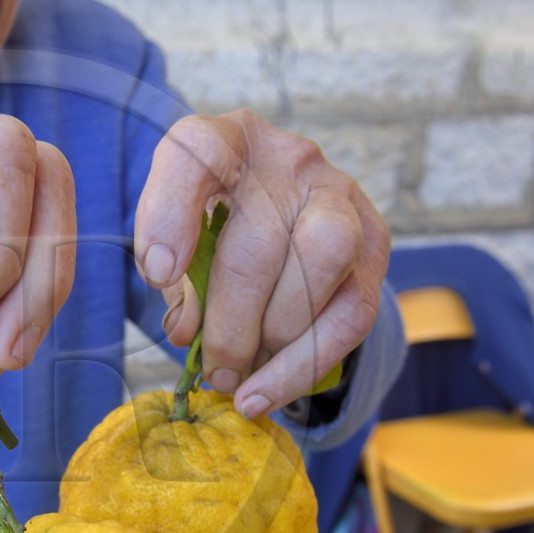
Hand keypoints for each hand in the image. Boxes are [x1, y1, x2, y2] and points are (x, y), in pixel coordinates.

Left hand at [133, 110, 389, 415]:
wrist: (281, 210)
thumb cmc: (215, 225)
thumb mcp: (180, 237)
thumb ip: (178, 277)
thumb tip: (189, 333)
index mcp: (225, 140)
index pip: (198, 154)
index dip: (172, 214)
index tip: (158, 272)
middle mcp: (288, 158)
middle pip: (262, 238)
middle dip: (232, 320)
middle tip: (214, 368)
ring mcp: (339, 195)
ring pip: (323, 260)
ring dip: (278, 336)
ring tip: (242, 380)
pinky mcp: (375, 241)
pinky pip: (352, 310)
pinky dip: (308, 362)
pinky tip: (270, 392)